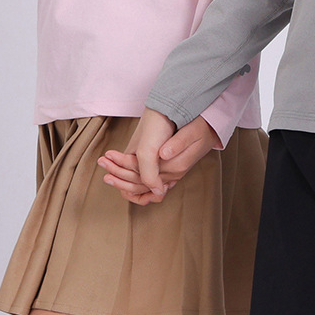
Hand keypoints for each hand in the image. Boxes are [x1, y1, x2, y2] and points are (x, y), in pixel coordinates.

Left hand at [98, 111, 221, 206]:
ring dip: (124, 180)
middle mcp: (172, 174)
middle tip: (102, 163)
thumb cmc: (202, 127)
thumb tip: (163, 154)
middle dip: (119, 174)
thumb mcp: (192, 131)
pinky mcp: (171, 172)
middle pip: (140, 182)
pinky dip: (136, 187)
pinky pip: (151, 186)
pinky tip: (124, 184)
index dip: (123, 165)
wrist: (213, 128)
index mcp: (175, 165)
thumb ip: (178, 143)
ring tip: (107, 172)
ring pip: (143, 185)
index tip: (108, 157)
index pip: (143, 173)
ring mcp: (172, 175)